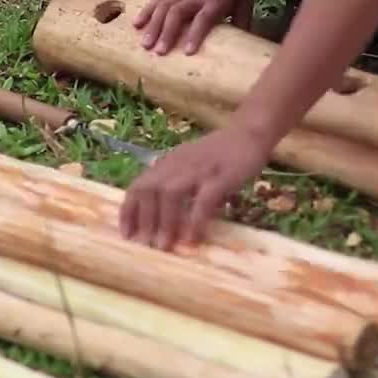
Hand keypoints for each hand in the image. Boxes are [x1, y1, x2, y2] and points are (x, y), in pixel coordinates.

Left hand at [119, 123, 270, 249]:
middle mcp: (178, 164)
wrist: (250, 132)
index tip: (127, 234)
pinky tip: (193, 238)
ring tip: (165, 245)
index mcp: (169, 162)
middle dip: (144, 220)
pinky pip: (203, 200)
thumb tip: (162, 215)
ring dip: (165, 222)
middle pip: (150, 190)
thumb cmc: (221, 152)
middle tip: (146, 245)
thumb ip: (177, 181)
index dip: (129, 211)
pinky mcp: (220, 176)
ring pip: (171, 194)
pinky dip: (195, 221)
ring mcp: (199, 169)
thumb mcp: (191, 163)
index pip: (139, 185)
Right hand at [133, 0, 253, 54]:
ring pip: (164, 6)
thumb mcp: (246, 1)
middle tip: (158, 51)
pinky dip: (147, 11)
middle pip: (177, 13)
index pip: (204, 19)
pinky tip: (136, 23)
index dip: (195, 34)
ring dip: (153, 25)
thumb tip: (243, 45)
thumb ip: (242, 21)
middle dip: (166, 32)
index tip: (187, 51)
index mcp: (216, 1)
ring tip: (144, 43)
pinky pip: (159, 0)